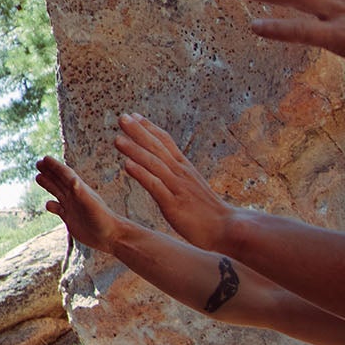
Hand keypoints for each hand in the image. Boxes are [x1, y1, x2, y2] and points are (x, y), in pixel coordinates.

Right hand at [34, 155, 127, 252]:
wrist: (111, 237)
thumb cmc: (103, 220)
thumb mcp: (91, 204)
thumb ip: (81, 192)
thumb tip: (72, 179)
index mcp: (80, 190)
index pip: (65, 174)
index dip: (55, 166)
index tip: (45, 158)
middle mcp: (75, 196)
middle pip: (59, 181)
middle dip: (49, 172)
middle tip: (38, 163)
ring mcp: (72, 207)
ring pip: (57, 192)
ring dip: (48, 184)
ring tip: (38, 177)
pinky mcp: (70, 219)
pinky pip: (58, 209)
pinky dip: (51, 206)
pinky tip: (48, 205)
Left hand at [111, 115, 235, 252]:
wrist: (227, 229)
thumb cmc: (208, 211)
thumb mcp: (192, 186)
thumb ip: (178, 175)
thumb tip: (167, 165)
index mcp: (184, 168)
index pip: (165, 142)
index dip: (149, 128)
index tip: (134, 116)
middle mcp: (181, 173)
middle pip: (157, 148)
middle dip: (139, 132)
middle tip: (121, 117)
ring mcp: (177, 188)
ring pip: (154, 164)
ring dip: (135, 150)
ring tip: (117, 139)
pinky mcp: (174, 205)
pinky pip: (156, 186)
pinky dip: (142, 174)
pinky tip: (127, 166)